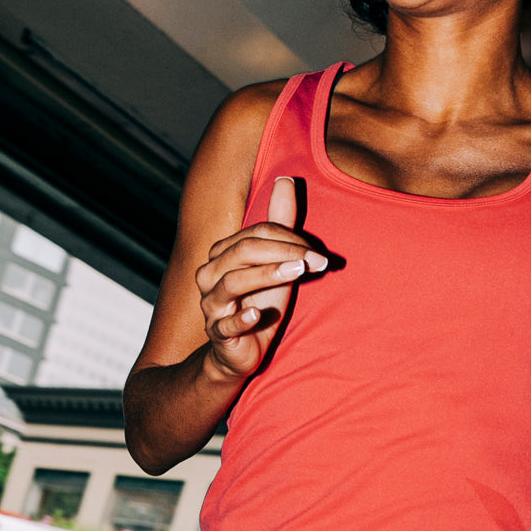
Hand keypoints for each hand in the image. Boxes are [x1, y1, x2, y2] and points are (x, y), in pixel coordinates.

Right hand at [195, 176, 327, 381]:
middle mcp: (211, 275)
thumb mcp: (276, 263)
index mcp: (223, 254)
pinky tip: (258, 315)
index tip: (319, 254)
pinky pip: (224, 325)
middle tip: (317, 262)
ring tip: (298, 273)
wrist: (240, 350)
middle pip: (243, 252)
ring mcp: (212, 305)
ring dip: (267, 275)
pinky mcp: (218, 334)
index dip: (289, 239)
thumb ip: (281, 224)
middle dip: (284, 253)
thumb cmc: (260, 301)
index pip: (255, 234)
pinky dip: (240, 319)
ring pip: (232, 282)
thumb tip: (286, 179)